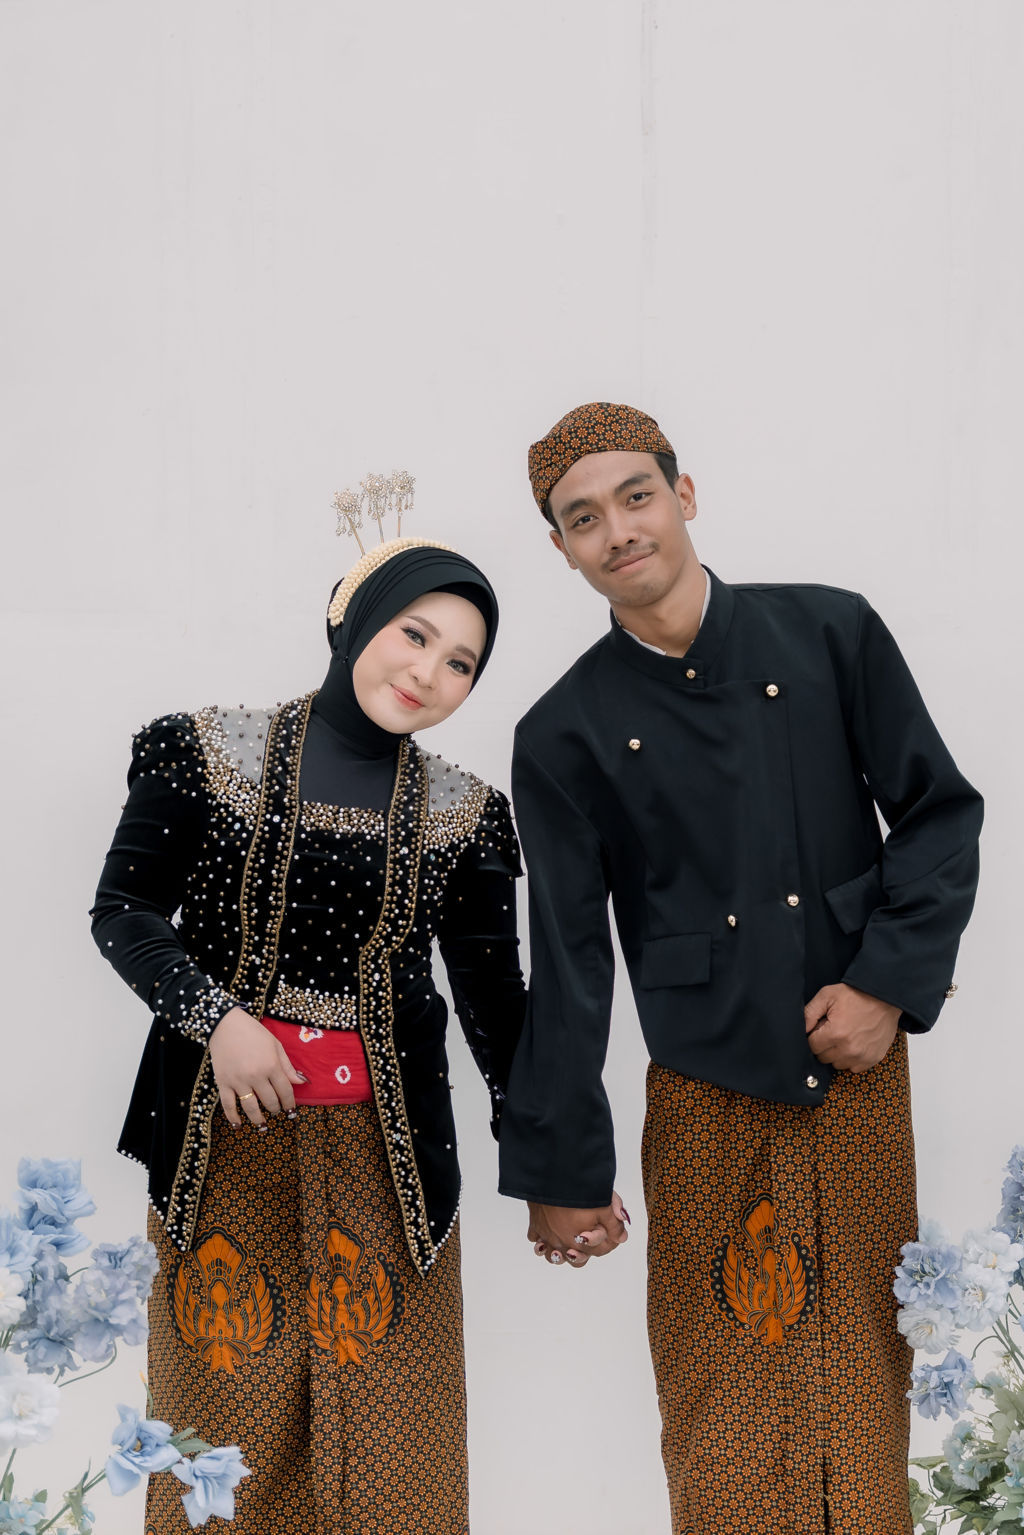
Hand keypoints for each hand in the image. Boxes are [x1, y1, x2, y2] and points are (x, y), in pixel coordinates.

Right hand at [209, 1007, 305, 1126]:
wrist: (225, 1025)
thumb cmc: (253, 1032)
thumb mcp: (275, 1045)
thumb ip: (287, 1066)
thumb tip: (301, 1082)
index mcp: (271, 1065)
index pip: (285, 1091)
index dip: (290, 1104)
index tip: (292, 1111)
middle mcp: (256, 1076)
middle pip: (270, 1101)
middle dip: (276, 1109)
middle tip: (277, 1112)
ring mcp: (238, 1081)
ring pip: (251, 1107)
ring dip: (258, 1119)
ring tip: (263, 1125)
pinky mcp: (223, 1083)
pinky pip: (228, 1105)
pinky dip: (233, 1118)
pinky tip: (238, 1126)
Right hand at [527, 1191, 629, 1268]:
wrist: (554, 1173)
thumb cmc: (579, 1190)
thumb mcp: (605, 1205)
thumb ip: (614, 1224)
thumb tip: (621, 1237)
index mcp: (582, 1243)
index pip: (600, 1251)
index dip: (609, 1241)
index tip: (611, 1230)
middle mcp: (563, 1244)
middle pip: (576, 1259)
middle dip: (584, 1251)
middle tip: (589, 1235)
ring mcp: (547, 1235)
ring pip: (553, 1256)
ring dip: (560, 1251)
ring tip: (567, 1239)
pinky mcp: (534, 1224)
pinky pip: (535, 1239)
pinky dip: (541, 1238)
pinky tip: (549, 1229)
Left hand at [803, 982, 899, 1072]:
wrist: (884, 997)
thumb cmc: (855, 995)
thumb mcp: (827, 995)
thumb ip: (809, 1013)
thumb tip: (800, 1029)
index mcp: (835, 1033)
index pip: (812, 1046)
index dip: (814, 1036)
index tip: (821, 1027)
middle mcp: (848, 1049)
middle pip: (823, 1057)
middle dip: (824, 1045)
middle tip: (833, 1030)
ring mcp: (862, 1056)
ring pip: (837, 1064)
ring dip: (836, 1053)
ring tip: (844, 1036)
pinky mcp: (872, 1059)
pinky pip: (853, 1067)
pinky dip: (851, 1058)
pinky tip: (854, 1043)